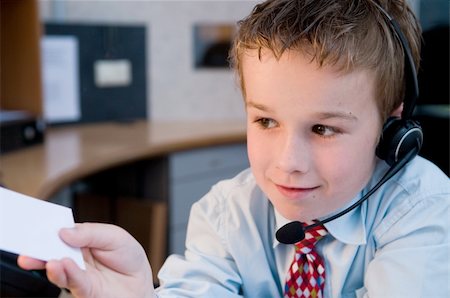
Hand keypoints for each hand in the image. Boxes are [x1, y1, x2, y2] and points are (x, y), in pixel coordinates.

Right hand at [18, 223, 154, 297]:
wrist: (142, 282)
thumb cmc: (128, 257)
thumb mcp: (115, 236)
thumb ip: (91, 233)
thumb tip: (64, 231)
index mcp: (81, 239)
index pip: (61, 232)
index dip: (48, 229)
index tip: (36, 226)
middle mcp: (75, 257)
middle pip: (54, 251)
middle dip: (39, 249)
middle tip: (28, 246)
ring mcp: (78, 274)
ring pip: (60, 269)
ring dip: (51, 264)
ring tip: (49, 259)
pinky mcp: (85, 290)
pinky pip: (74, 282)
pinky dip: (67, 274)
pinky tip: (63, 266)